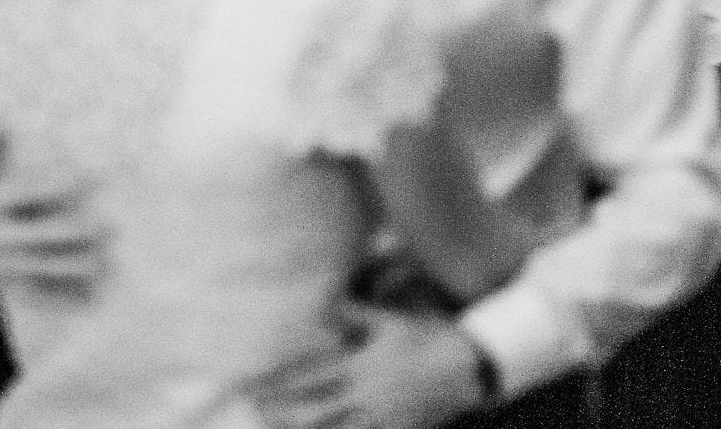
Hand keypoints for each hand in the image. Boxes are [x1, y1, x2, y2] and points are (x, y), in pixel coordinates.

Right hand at [0, 143, 107, 290]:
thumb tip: (1, 117)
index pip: (32, 191)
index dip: (66, 182)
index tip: (96, 175)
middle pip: (46, 235)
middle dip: (80, 231)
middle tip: (112, 225)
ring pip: (46, 268)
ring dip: (80, 266)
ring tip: (110, 261)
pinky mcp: (3, 284)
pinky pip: (37, 295)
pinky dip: (64, 298)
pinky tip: (92, 298)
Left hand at [252, 307, 485, 428]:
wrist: (469, 367)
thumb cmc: (427, 337)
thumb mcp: (390, 322)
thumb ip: (356, 314)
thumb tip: (325, 303)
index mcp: (361, 366)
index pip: (309, 378)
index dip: (277, 384)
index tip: (251, 386)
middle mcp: (366, 396)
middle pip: (313, 412)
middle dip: (280, 414)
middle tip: (253, 410)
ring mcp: (380, 419)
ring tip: (275, 428)